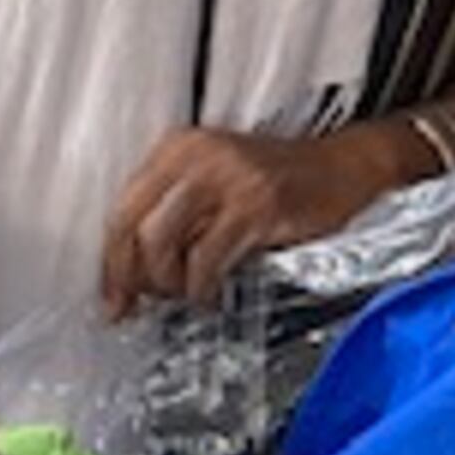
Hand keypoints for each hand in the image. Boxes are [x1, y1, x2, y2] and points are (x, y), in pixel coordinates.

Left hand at [98, 123, 428, 318]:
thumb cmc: (279, 182)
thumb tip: (135, 272)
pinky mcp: (255, 204)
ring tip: (186, 295)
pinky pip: (207, 259)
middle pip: (133, 225)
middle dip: (129, 277)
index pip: (123, 207)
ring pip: (162, 243)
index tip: (112, 297)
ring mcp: (227, 178)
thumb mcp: (216, 182)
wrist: (343, 167)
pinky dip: (201, 288)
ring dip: (167, 284)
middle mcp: (196, 156)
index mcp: (178, 147)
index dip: (111, 261)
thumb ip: (177, 214)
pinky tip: (211, 295)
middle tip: (139, 307)